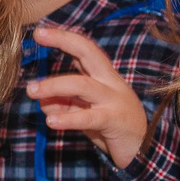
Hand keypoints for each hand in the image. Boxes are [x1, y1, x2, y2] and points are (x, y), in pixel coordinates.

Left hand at [29, 23, 149, 166]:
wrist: (147, 149)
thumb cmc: (114, 126)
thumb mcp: (85, 112)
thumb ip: (65, 104)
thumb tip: (40, 99)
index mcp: (104, 76)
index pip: (84, 49)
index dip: (63, 37)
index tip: (40, 31)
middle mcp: (110, 82)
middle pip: (88, 52)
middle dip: (63, 40)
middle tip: (37, 36)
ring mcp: (113, 100)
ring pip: (82, 85)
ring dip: (54, 86)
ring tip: (32, 91)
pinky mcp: (114, 121)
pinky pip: (89, 118)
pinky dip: (68, 119)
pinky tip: (51, 121)